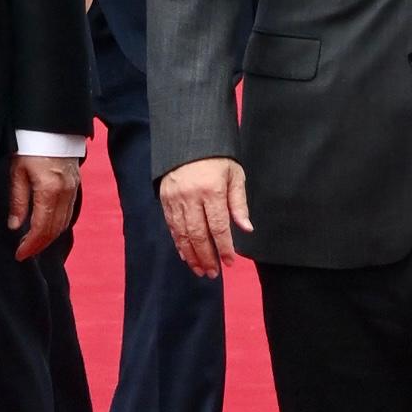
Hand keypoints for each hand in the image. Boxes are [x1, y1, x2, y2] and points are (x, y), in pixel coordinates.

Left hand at [9, 154, 79, 260]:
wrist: (51, 124)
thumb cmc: (30, 144)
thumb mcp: (17, 171)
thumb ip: (17, 201)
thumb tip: (15, 226)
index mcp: (49, 190)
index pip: (41, 228)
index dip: (30, 245)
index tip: (19, 254)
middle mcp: (65, 193)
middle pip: (54, 230)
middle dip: (39, 245)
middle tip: (24, 252)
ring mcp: (73, 189)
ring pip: (64, 223)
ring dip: (49, 236)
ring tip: (33, 243)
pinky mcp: (75, 184)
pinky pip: (69, 212)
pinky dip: (58, 224)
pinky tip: (47, 226)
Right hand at [160, 156, 251, 277]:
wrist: (189, 138)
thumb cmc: (217, 157)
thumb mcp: (234, 175)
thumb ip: (239, 203)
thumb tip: (246, 229)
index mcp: (211, 190)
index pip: (219, 227)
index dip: (224, 247)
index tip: (229, 263)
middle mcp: (191, 196)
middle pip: (199, 235)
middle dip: (207, 257)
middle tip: (214, 273)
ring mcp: (175, 198)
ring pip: (183, 233)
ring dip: (192, 255)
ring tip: (200, 270)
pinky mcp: (165, 198)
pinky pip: (172, 226)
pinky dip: (178, 243)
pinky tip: (186, 255)